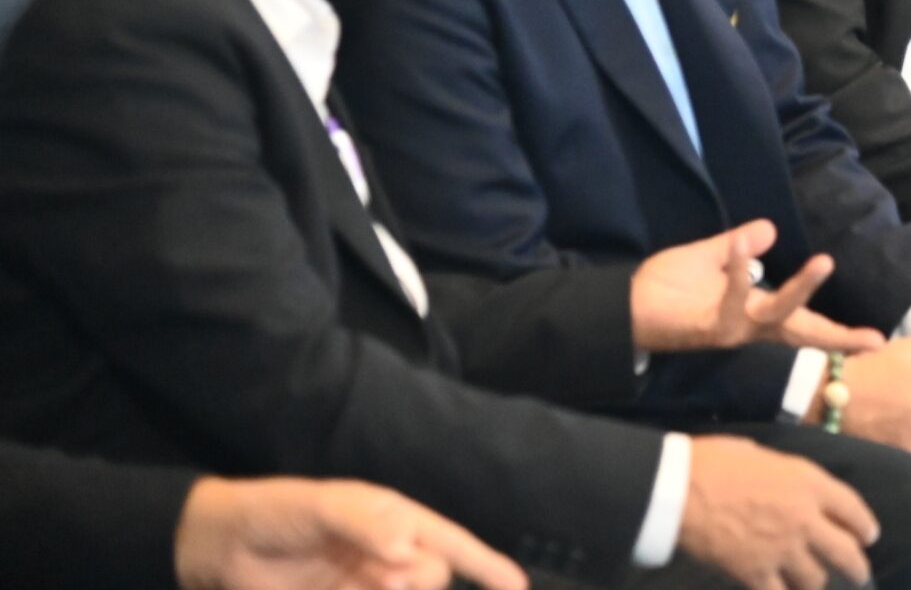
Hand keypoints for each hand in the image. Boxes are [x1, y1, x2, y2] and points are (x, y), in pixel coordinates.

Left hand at [173, 476, 525, 589]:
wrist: (214, 550)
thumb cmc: (271, 513)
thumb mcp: (317, 506)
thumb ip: (364, 520)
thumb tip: (407, 544)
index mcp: (393, 523)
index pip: (451, 544)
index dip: (487, 566)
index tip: (518, 587)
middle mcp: (387, 558)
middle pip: (430, 577)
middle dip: (413, 580)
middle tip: (375, 572)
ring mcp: (365, 587)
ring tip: (350, 580)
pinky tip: (344, 586)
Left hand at [631, 220, 886, 355]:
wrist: (622, 305)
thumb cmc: (666, 287)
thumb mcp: (710, 257)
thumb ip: (740, 246)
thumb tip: (770, 228)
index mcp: (754, 311)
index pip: (803, 322)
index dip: (838, 333)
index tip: (879, 343)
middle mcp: (748, 327)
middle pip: (801, 332)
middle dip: (836, 336)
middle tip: (874, 340)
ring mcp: (730, 331)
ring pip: (774, 317)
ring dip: (799, 290)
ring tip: (825, 261)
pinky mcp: (706, 328)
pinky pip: (730, 305)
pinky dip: (738, 275)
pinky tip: (745, 250)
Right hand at [678, 437, 877, 589]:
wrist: (681, 489)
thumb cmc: (716, 461)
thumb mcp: (763, 456)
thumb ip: (786, 477)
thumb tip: (788, 486)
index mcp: (808, 483)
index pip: (852, 508)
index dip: (865, 525)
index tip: (869, 536)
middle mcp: (804, 519)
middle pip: (846, 552)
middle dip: (857, 566)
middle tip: (859, 573)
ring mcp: (783, 550)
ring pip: (815, 579)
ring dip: (815, 581)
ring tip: (811, 583)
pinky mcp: (757, 574)